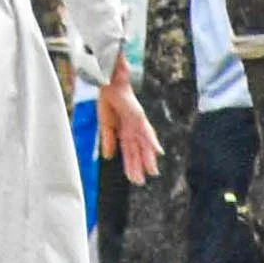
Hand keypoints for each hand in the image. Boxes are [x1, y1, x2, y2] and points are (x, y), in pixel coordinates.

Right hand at [99, 69, 164, 186]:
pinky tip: (157, 151)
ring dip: (148, 158)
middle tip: (141, 182)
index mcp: (124, 130)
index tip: (132, 178)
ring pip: (145, 144)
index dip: (130, 165)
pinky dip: (152, 141)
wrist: (108, 81)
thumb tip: (109, 158)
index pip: (128, 151)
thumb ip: (108, 139)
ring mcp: (138, 122)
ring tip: (153, 172)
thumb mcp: (105, 123)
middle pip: (137, 150)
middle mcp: (133, 128)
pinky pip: (146, 131)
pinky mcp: (139, 116)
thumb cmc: (107, 98)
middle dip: (139, 165)